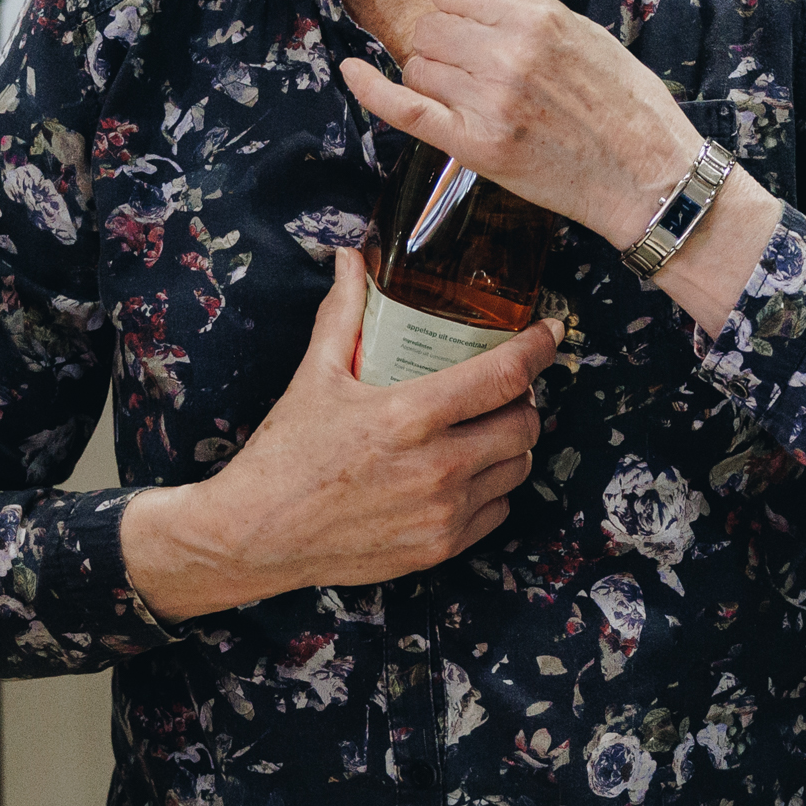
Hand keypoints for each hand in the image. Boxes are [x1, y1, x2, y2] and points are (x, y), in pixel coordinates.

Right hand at [122, 248, 556, 620]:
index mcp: (409, 416)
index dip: (539, 348)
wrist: (257, 536)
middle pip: (524, 422)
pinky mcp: (439, 548)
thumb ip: (344, 313)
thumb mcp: (315, 376)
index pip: (505, 375)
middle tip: (505, 387)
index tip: (549, 332)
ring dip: (511, 442)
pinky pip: (498, 510)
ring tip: (486, 427)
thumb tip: (352, 258)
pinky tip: (467, 471)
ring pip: (517, 467)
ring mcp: (443, 512)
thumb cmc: (285, 455)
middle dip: (524, 398)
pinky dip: (492, 487)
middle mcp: (437, 467)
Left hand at [343, 0, 697, 248]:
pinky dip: (369, 88)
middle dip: (442, 44)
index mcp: (539, 17)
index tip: (467, 25)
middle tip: (474, 71)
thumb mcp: (587, 35)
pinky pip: (403, 107)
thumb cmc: (626, 107)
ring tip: (471, 98)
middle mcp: (509, 53)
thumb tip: (470, 0)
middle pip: (430, 26)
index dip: (454, 6)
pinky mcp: (475, 146)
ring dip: (432, 77)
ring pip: (418, 65)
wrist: (648, 177)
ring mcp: (488, 101)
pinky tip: (351, 72)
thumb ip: (528, 14)